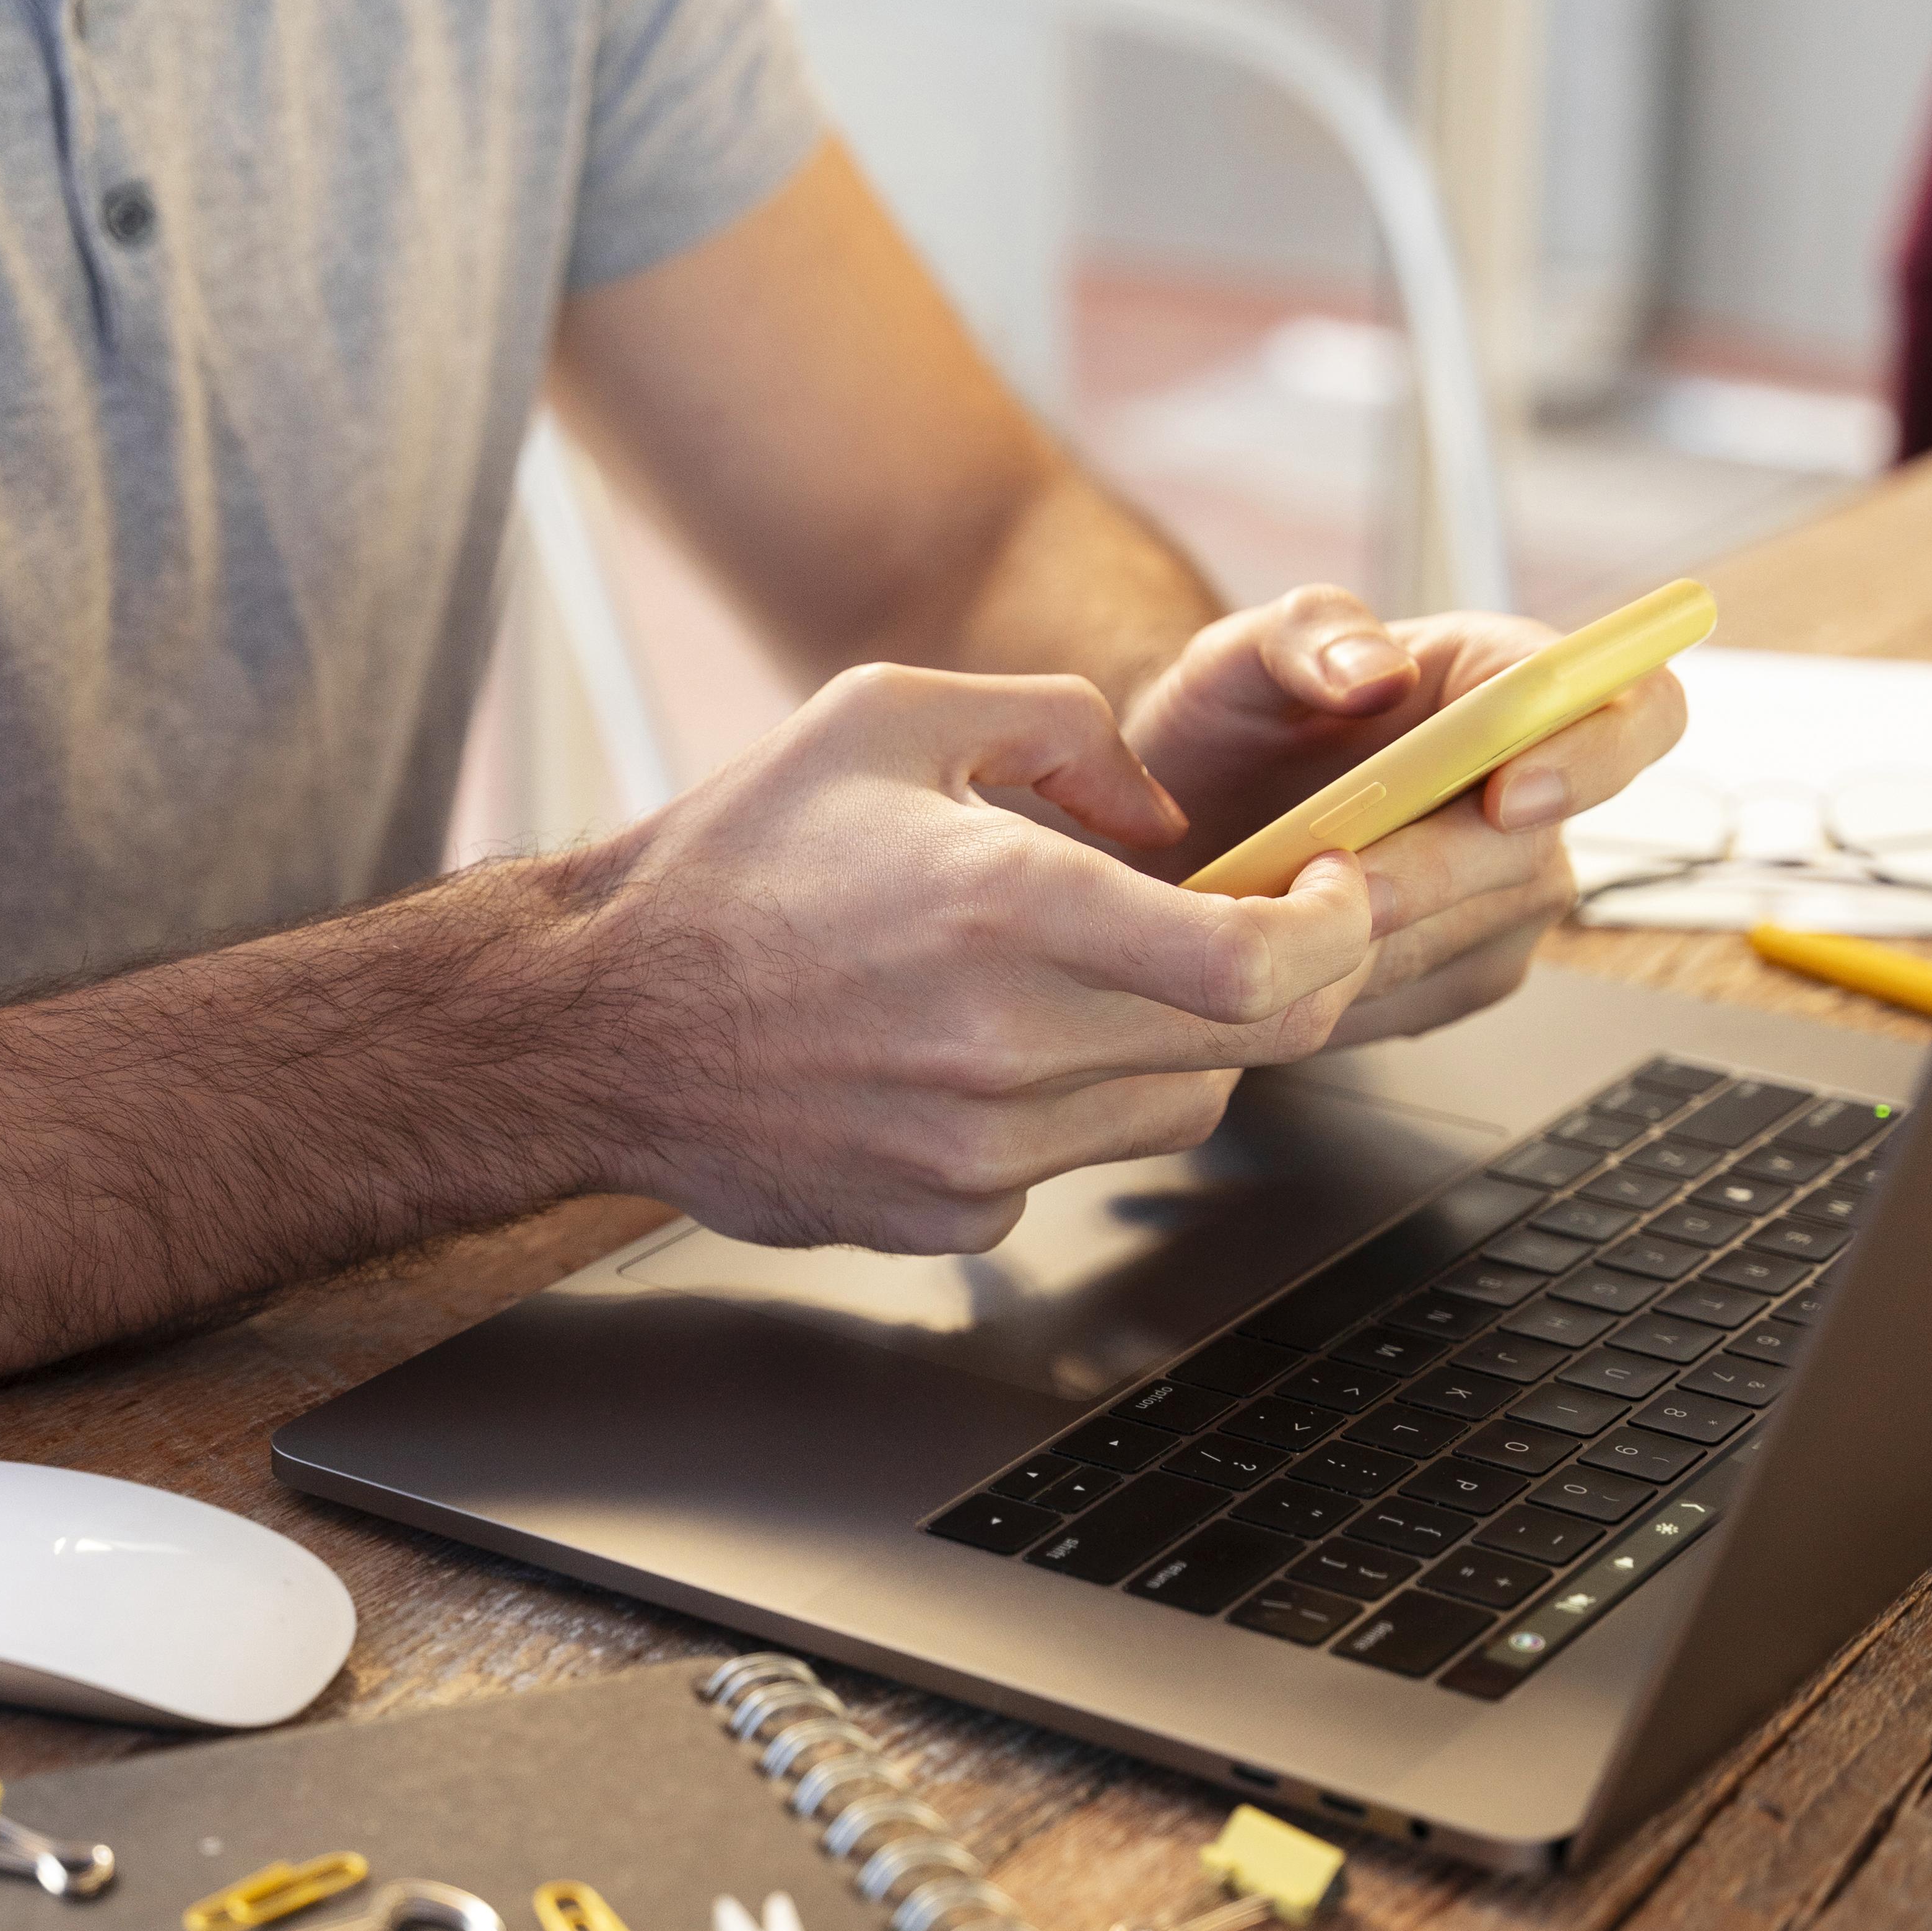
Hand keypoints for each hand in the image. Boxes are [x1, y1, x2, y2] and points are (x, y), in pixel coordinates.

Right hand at [569, 663, 1379, 1250]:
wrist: (594, 1022)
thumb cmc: (733, 862)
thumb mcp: (885, 715)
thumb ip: (1058, 724)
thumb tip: (1166, 811)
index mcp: (1007, 907)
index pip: (1257, 966)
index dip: (1337, 933)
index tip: (1334, 890)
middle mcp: (1006, 1044)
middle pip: (1253, 1049)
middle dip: (1295, 984)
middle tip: (1266, 930)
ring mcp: (979, 1150)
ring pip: (1176, 1111)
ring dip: (1177, 1045)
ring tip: (1091, 980)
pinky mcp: (947, 1216)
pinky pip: (1072, 1166)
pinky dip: (1067, 1110)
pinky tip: (981, 1054)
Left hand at [1120, 585, 1688, 1043]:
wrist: (1177, 832)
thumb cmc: (1225, 726)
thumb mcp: (1237, 653)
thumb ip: (1308, 635)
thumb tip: (1380, 668)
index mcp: (1503, 677)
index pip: (1635, 708)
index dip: (1594, 756)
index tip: (1507, 795)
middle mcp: (1530, 789)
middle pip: (1538, 854)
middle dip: (1431, 874)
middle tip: (1332, 881)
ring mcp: (1508, 891)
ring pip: (1477, 937)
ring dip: (1374, 932)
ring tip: (1278, 905)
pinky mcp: (1464, 969)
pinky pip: (1425, 991)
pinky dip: (1351, 981)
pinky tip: (1292, 949)